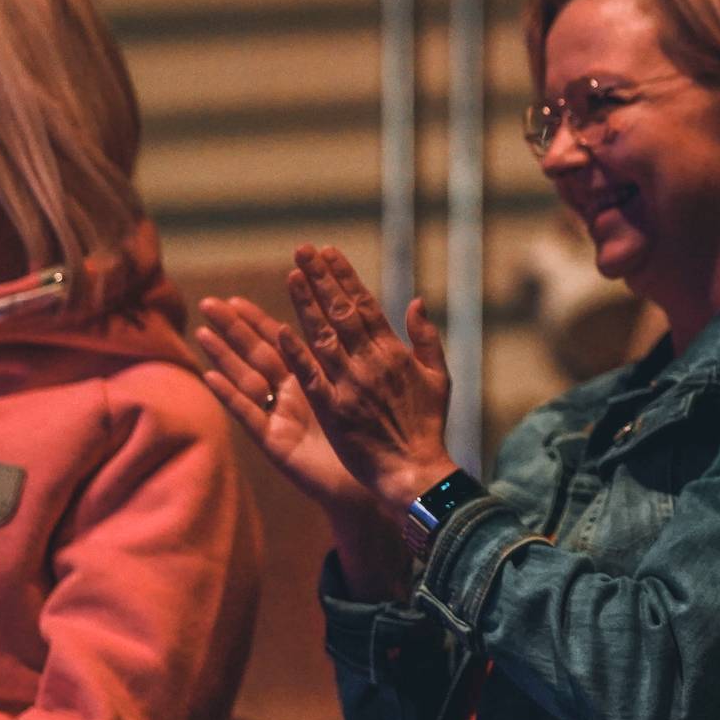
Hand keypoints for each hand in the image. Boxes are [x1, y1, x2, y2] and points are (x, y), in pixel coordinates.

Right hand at [194, 295, 364, 514]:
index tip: (239, 296)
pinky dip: (230, 396)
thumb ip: (363, 352)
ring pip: (247, 379)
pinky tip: (209, 377)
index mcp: (315, 377)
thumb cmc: (376, 436)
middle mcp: (293, 394)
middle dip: (233, 329)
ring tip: (202, 331)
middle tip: (209, 302)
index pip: (283, 340)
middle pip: (258, 354)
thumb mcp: (369, 387)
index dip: (260, 319)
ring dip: (223, 356)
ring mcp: (281, 417)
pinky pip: (249, 415)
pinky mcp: (276, 442)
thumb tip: (380, 314)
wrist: (377, 481)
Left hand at [271, 246, 460, 513]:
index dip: (345, 277)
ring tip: (290, 275)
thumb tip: (417, 301)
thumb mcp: (439, 377)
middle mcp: (371, 362)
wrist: (415, 470)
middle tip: (302, 250)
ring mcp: (351, 385)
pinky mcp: (334, 410)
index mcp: (395, 352)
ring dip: (305, 305)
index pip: (366, 305)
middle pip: (341, 312)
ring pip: (323, 337)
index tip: (328, 252)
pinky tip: (281, 332)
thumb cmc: (428, 426)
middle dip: (321, 279)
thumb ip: (426, 338)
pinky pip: (311, 378)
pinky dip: (296, 355)